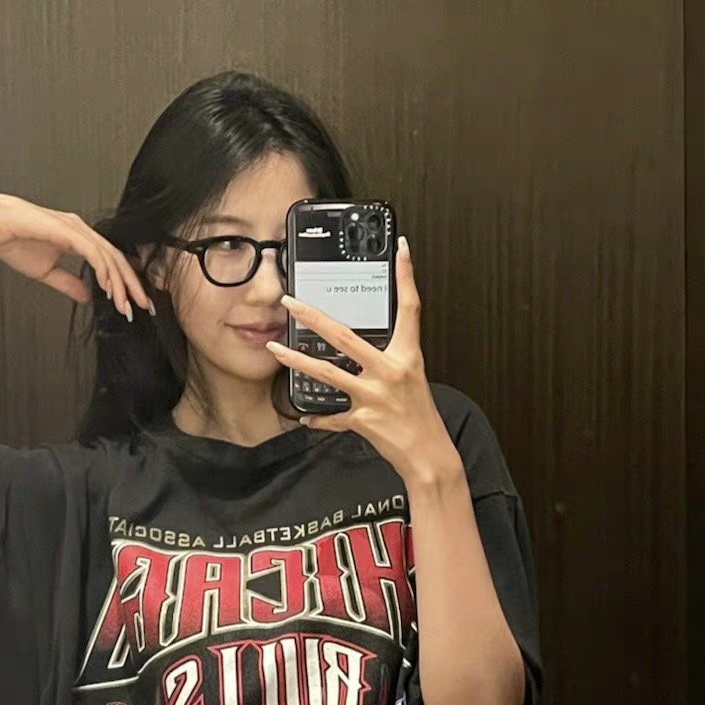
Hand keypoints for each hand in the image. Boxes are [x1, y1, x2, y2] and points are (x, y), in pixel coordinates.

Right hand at [0, 192, 153, 319]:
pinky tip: (110, 287)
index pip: (110, 261)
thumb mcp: (47, 271)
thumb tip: (88, 297)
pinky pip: (93, 252)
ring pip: (109, 257)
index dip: (124, 282)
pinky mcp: (67, 230)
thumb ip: (69, 283)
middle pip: (117, 259)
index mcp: (78, 237)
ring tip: (126, 304)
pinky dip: (104, 270)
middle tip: (143, 306)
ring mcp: (76, 228)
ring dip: (120, 283)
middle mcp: (82, 230)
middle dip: (132, 285)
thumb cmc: (12, 240)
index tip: (133, 303)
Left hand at [265, 237, 461, 486]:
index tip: (401, 248)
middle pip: (346, 337)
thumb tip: (360, 348)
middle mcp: (390, 372)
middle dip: (314, 317)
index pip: (410, 308)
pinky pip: (333, 417)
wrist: (429, 456)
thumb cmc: (420, 416)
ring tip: (275, 350)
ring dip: (298, 361)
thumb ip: (388, 360)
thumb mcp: (412, 378)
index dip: (406, 276)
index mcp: (407, 356)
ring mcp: (375, 396)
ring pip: (328, 373)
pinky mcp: (363, 420)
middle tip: (291, 302)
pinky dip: (319, 418)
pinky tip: (307, 416)